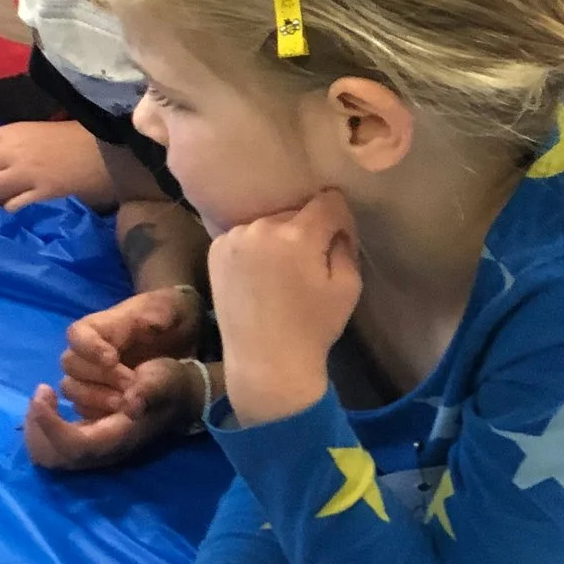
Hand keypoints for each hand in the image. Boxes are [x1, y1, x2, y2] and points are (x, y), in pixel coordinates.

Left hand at [0, 121, 113, 209]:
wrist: (116, 153)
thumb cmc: (74, 144)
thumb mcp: (32, 136)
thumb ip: (2, 148)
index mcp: (7, 133)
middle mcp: (11, 151)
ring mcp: (28, 174)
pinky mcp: (45, 196)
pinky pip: (10, 210)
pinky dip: (4, 217)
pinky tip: (11, 221)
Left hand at [23, 361, 203, 470]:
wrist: (181, 397)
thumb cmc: (169, 386)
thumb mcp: (162, 381)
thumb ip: (147, 391)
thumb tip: (131, 404)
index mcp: (118, 439)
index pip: (74, 446)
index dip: (51, 425)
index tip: (43, 392)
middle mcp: (102, 450)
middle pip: (55, 458)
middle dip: (39, 427)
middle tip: (41, 394)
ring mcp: (94, 446)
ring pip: (49, 453)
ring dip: (38, 425)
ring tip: (43, 395)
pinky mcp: (88, 436)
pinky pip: (54, 442)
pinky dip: (43, 424)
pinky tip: (49, 400)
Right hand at [58, 288, 203, 402]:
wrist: (180, 339)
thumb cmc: (168, 319)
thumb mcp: (169, 309)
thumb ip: (159, 315)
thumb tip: (152, 325)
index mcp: (100, 326)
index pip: (78, 334)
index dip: (89, 348)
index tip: (113, 359)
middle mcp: (87, 351)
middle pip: (71, 364)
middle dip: (100, 377)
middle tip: (131, 383)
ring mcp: (90, 376)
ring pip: (72, 388)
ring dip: (96, 397)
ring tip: (128, 402)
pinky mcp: (97, 397)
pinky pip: (83, 408)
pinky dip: (99, 413)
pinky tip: (124, 412)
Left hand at [209, 189, 360, 425]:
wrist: (266, 362)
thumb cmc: (313, 327)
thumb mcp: (348, 286)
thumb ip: (345, 244)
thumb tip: (336, 224)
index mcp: (297, 236)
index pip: (328, 201)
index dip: (339, 220)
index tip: (338, 241)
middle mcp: (261, 228)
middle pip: (296, 212)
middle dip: (307, 231)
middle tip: (307, 266)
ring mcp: (233, 237)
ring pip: (269, 223)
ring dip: (279, 239)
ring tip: (279, 274)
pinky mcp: (215, 249)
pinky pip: (245, 235)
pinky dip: (254, 248)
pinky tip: (257, 276)